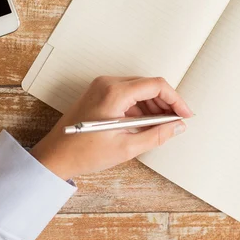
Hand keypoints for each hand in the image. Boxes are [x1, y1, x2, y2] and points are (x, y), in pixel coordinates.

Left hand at [30, 76, 192, 179]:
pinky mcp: (99, 93)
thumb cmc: (84, 152)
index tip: (185, 114)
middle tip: (176, 123)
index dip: (175, 100)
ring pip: (139, 89)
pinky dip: (140, 107)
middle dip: (166, 103)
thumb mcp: (127, 147)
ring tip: (161, 127)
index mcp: (115, 92)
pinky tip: (145, 124)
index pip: (156, 85)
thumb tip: (177, 126)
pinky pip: (127, 94)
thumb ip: (156, 134)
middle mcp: (108, 83)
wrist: (55, 156)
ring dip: (153, 106)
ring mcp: (102, 86)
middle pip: (148, 85)